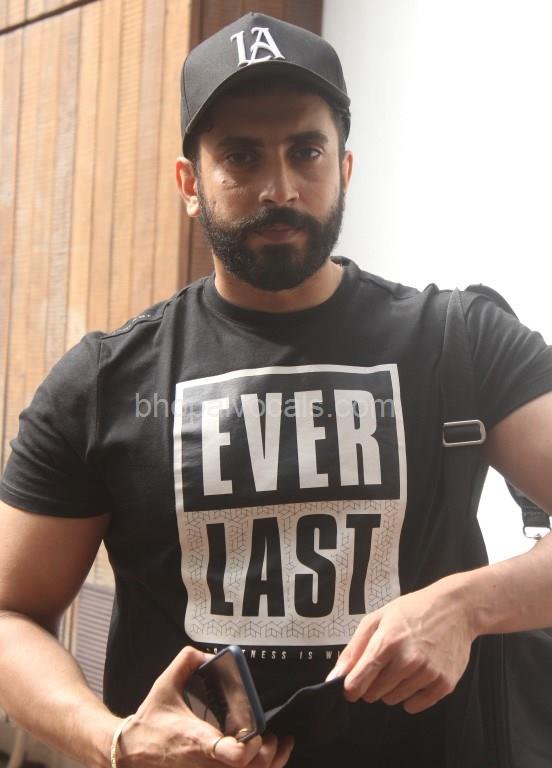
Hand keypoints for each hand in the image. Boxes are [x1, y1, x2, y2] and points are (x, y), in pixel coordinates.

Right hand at [118, 646, 293, 766]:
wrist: (131, 751)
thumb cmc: (151, 719)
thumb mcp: (165, 683)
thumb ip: (187, 661)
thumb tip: (210, 655)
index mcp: (197, 740)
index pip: (233, 756)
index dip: (251, 747)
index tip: (258, 733)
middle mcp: (205, 764)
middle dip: (268, 753)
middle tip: (272, 735)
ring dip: (268, 765)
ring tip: (275, 745)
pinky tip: (265, 756)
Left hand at [326, 577, 475, 713]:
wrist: (455, 609)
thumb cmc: (413, 611)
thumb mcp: (377, 619)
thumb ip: (353, 649)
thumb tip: (335, 676)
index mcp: (387, 642)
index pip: (358, 682)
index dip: (351, 687)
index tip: (352, 684)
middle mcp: (408, 661)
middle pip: (374, 694)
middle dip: (373, 683)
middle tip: (384, 664)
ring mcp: (427, 674)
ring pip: (393, 700)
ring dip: (392, 688)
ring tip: (403, 664)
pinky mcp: (444, 685)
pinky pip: (414, 706)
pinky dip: (411, 695)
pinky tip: (417, 674)